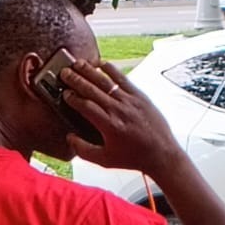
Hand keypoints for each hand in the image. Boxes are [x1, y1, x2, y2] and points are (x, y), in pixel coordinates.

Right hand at [59, 61, 182, 174]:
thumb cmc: (133, 157)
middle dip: (76, 80)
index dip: (73, 98)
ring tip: (77, 63)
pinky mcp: (139, 95)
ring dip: (90, 71)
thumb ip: (83, 150)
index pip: (85, 106)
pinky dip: (111, 70)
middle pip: (92, 89)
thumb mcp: (105, 160)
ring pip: (105, 81)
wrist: (161, 153)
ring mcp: (129, 101)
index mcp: (108, 125)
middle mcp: (118, 110)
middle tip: (64, 73)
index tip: (64, 94)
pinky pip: (122, 79)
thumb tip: (69, 138)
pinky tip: (101, 63)